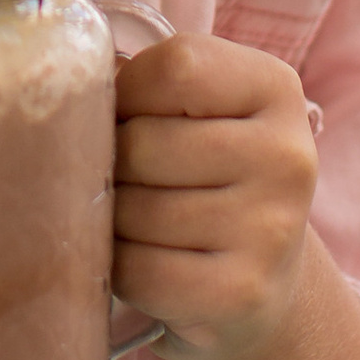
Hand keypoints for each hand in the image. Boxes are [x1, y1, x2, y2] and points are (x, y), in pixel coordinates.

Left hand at [112, 34, 319, 359]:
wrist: (256, 282)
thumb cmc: (206, 178)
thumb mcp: (198, 112)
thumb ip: (145, 85)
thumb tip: (72, 87)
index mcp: (276, 89)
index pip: (175, 66)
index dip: (126, 91)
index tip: (127, 116)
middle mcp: (287, 156)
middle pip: (144, 143)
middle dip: (112, 164)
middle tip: (124, 181)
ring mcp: (271, 229)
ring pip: (133, 210)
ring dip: (112, 219)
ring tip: (134, 223)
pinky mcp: (243, 293)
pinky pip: (138, 270)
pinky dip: (119, 268)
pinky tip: (140, 262)